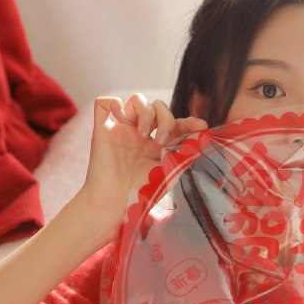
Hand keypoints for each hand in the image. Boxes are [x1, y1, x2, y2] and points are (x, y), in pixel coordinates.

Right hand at [78, 93, 206, 239]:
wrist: (115, 203)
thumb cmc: (140, 193)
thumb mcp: (169, 173)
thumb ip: (183, 155)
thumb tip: (201, 139)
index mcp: (157, 145)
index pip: (175, 123)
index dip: (189, 121)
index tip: (201, 126)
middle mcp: (140, 134)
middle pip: (158, 106)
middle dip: (166, 118)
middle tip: (163, 141)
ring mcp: (122, 130)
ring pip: (136, 99)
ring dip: (147, 112)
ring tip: (144, 134)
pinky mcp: (103, 129)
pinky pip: (105, 102)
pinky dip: (114, 104)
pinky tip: (122, 119)